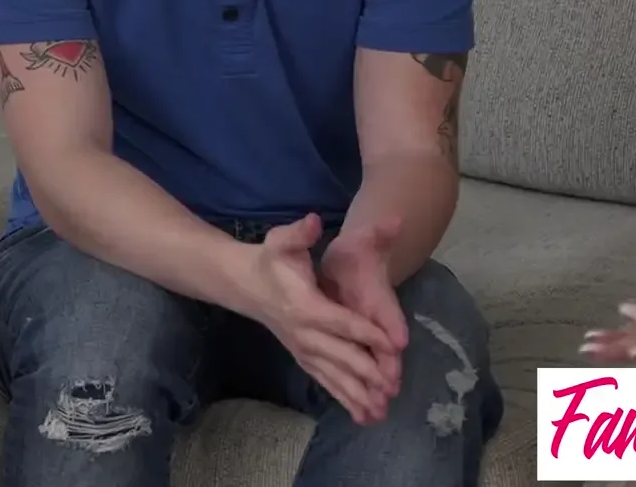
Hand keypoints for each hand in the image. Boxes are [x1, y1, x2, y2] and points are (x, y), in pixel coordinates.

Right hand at [243, 213, 398, 424]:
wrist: (243, 284)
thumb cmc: (269, 260)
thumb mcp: (281, 240)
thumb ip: (299, 233)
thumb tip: (313, 220)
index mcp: (305, 306)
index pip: (341, 321)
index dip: (367, 333)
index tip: (392, 345)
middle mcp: (304, 333)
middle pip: (340, 355)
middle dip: (366, 372)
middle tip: (392, 387)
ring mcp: (302, 349)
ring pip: (333, 375)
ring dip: (356, 394)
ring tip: (379, 412)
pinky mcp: (301, 357)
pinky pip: (324, 381)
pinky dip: (342, 398)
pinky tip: (360, 414)